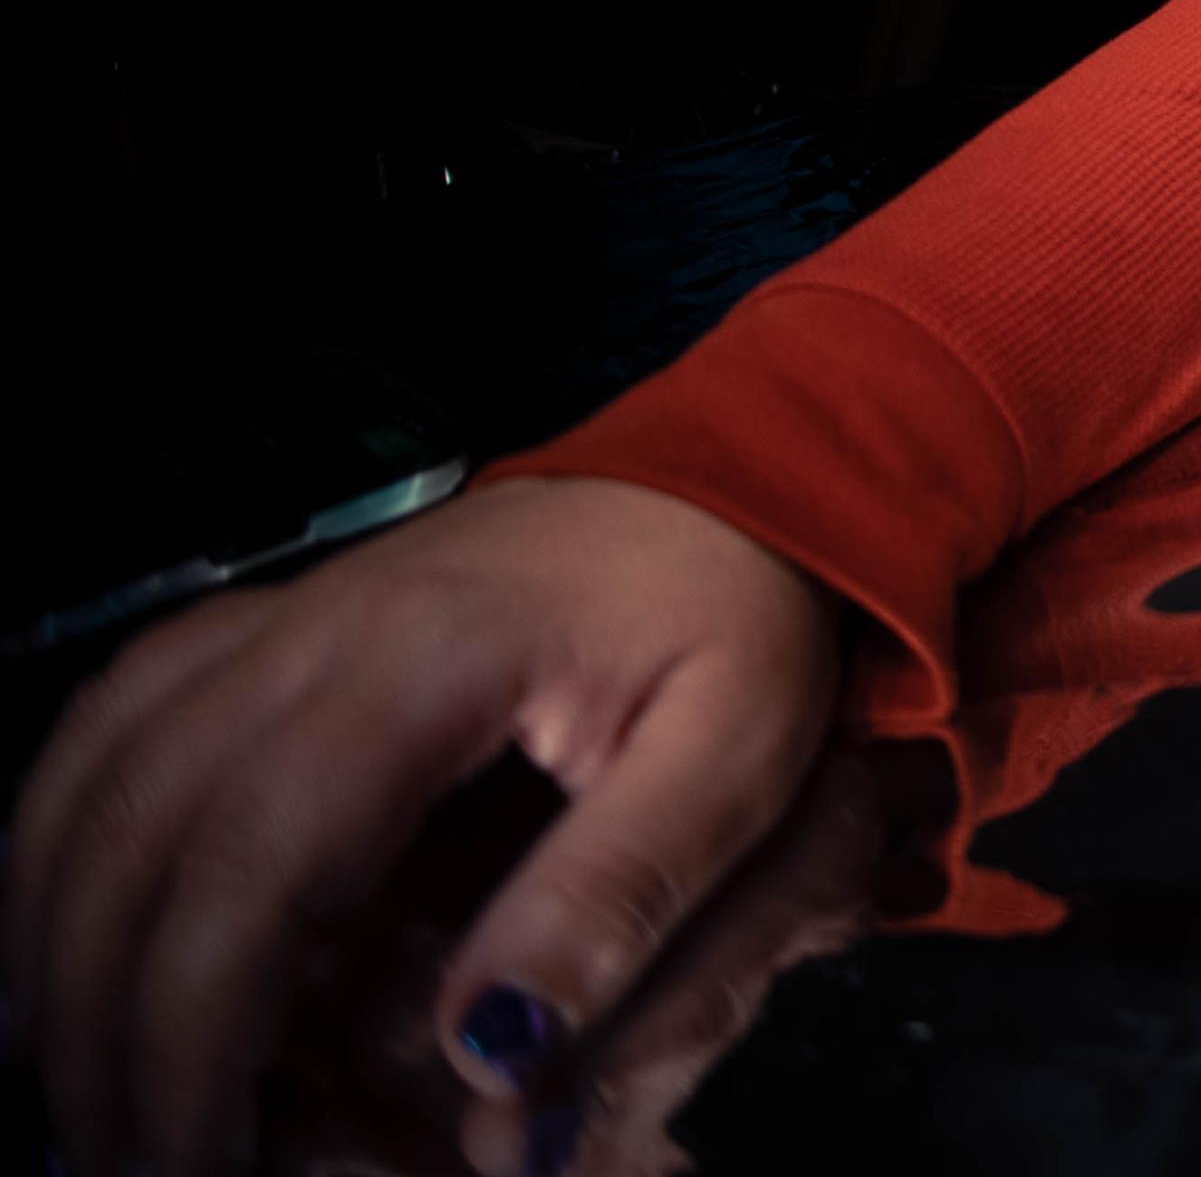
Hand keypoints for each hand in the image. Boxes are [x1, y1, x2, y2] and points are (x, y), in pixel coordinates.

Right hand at [5, 476, 842, 1176]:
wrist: (732, 488)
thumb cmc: (737, 612)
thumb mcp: (737, 754)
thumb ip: (617, 893)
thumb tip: (493, 1047)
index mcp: (428, 662)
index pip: (251, 870)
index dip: (196, 1035)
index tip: (198, 1155)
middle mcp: (320, 630)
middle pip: (139, 840)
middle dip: (109, 1024)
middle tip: (138, 1154)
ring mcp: (283, 618)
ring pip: (94, 784)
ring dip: (64, 942)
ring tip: (96, 1076)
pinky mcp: (272, 625)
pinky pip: (114, 722)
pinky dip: (65, 834)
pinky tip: (75, 923)